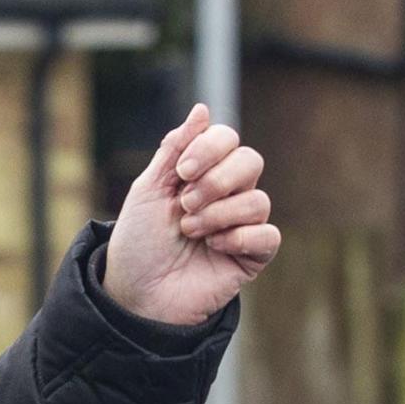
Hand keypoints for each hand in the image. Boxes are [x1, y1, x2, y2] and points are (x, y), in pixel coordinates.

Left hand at [101, 104, 280, 326]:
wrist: (135, 295)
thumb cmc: (138, 243)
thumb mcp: (148, 189)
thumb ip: (175, 147)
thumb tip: (203, 108)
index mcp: (203, 173)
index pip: (228, 139)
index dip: (210, 148)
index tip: (182, 171)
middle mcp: (227, 194)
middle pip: (250, 161)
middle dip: (216, 181)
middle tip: (185, 205)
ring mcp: (241, 225)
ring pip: (258, 200)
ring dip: (218, 214)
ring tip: (190, 232)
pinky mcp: (251, 257)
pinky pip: (268, 235)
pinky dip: (240, 237)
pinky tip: (214, 248)